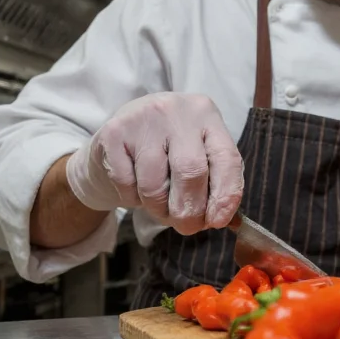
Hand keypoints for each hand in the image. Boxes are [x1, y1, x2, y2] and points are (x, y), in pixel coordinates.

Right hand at [65, 93, 243, 234]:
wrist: (119, 133)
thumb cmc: (168, 148)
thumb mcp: (198, 152)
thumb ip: (215, 181)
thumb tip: (227, 220)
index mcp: (206, 115)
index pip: (226, 157)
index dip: (226, 195)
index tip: (218, 221)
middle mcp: (177, 111)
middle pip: (191, 172)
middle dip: (190, 210)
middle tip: (188, 227)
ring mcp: (143, 119)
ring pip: (155, 185)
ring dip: (159, 209)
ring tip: (160, 207)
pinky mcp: (113, 133)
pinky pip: (126, 184)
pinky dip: (132, 199)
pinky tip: (136, 188)